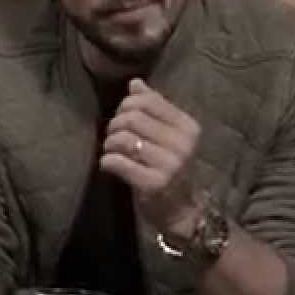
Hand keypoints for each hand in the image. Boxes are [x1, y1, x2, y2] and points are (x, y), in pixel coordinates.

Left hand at [101, 79, 202, 235]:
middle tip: (113, 138)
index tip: (122, 118)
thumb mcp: (168, 136)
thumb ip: (154, 108)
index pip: (147, 100)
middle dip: (115, 125)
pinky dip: (107, 161)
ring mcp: (169, 165)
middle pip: (132, 117)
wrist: (183, 211)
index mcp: (187, 126)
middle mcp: (182, 143)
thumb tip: (135, 83)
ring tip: (112, 152)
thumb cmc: (170, 168)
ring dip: (109, 144)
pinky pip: (118, 162)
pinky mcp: (154, 184)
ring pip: (123, 139)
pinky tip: (109, 166)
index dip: (126, 105)